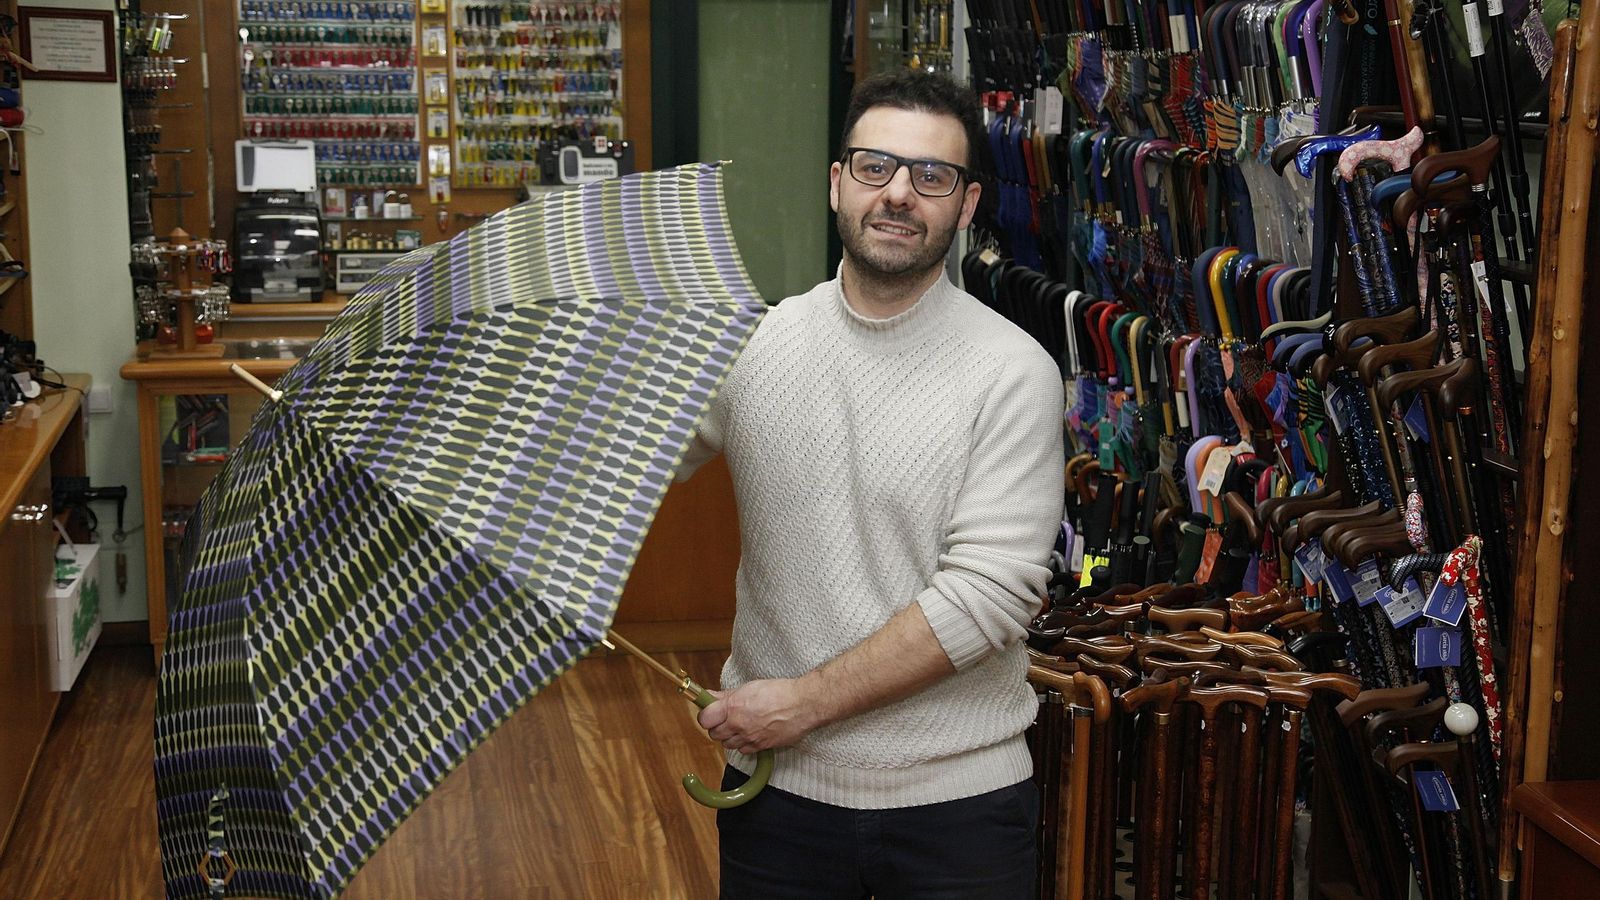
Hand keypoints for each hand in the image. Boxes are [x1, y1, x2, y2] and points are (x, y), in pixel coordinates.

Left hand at [696, 678, 819, 754]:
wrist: (803, 705)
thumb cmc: (780, 692)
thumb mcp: (749, 687)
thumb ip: (726, 695)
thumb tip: (709, 696)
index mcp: (734, 707)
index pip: (704, 719)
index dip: (706, 716)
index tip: (709, 712)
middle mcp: (739, 724)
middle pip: (714, 734)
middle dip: (717, 726)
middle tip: (726, 718)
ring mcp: (749, 738)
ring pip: (728, 744)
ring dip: (730, 736)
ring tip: (741, 725)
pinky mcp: (760, 747)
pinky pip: (743, 750)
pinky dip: (744, 744)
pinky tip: (752, 733)